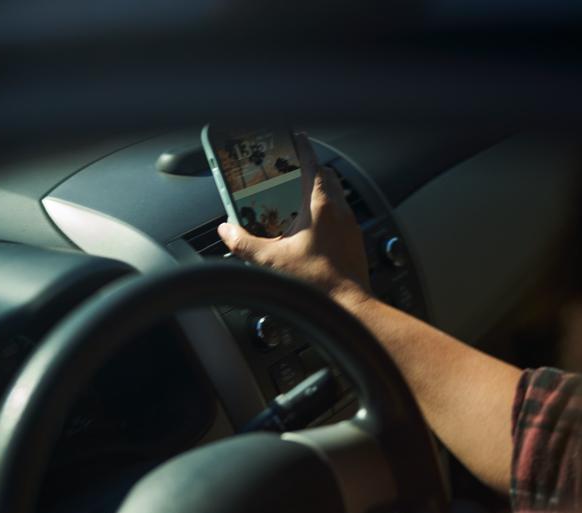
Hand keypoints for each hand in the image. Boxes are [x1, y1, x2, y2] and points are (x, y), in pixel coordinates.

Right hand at [217, 132, 371, 307]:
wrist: (349, 306)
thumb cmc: (318, 284)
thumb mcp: (271, 262)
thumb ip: (244, 243)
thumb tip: (226, 231)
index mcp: (320, 207)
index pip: (312, 164)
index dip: (302, 148)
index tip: (296, 137)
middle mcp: (340, 211)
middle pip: (327, 176)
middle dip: (311, 168)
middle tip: (294, 168)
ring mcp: (350, 226)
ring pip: (337, 195)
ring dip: (320, 191)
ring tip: (299, 199)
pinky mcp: (355, 241)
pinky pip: (342, 215)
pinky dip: (328, 212)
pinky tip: (313, 229)